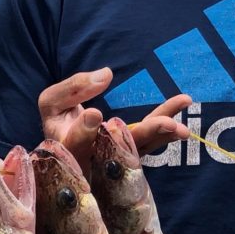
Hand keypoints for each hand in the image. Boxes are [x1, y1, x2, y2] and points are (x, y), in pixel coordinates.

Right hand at [38, 67, 188, 169]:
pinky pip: (152, 138)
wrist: (68, 138)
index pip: (75, 143)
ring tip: (182, 125)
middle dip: (145, 135)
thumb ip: (73, 88)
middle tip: (167, 125)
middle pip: (120, 150)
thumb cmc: (58, 119)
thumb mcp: (52, 101)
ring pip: (142, 146)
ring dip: (164, 134)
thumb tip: (106, 75)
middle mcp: (95, 159)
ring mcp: (117, 157)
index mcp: (67, 147)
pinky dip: (168, 124)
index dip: (84, 131)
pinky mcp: (133, 149)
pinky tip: (182, 104)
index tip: (94, 113)